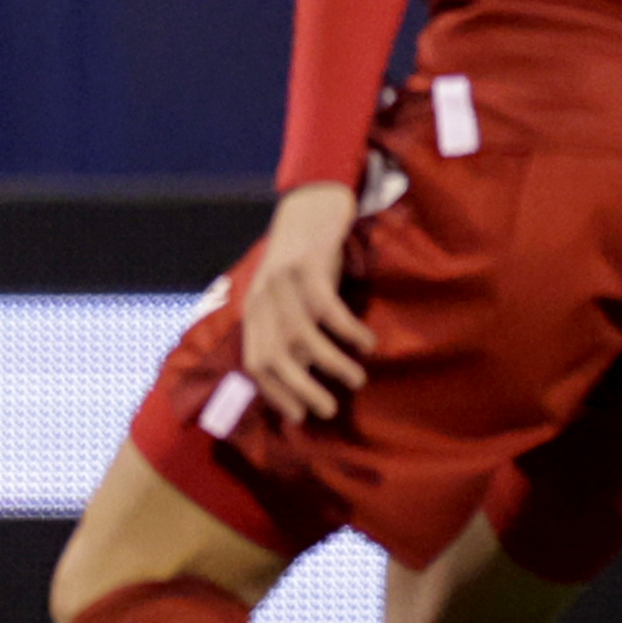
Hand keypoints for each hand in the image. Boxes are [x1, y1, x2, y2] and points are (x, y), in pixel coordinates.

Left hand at [239, 180, 371, 427]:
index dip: (276, 392)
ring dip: (330, 363)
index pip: (255, 363)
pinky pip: (327, 307)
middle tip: (329, 409)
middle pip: (274, 355)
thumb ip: (292, 337)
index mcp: (254, 312)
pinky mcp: (307, 265)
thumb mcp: (290, 302)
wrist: (310, 206)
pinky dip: (347, 330)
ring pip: (302, 335)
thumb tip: (302, 386)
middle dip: (301, 388)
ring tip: (356, 380)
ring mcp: (282, 281)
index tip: (301, 416)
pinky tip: (366, 343)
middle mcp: (261, 299)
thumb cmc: (306, 265)